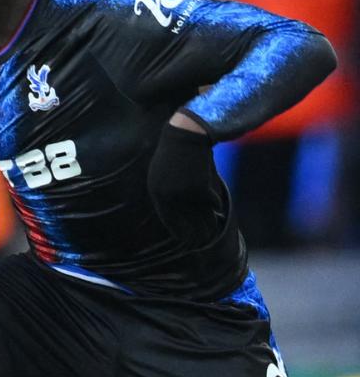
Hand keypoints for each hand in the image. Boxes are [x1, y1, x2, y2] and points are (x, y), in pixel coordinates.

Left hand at [146, 120, 222, 246]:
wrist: (187, 133)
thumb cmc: (178, 152)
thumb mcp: (164, 172)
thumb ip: (168, 192)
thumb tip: (178, 213)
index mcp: (156, 191)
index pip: (167, 218)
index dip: (179, 231)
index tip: (188, 241)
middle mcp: (167, 195)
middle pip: (184, 221)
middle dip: (195, 233)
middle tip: (204, 242)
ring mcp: (182, 192)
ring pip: (200, 214)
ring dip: (209, 224)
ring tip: (215, 232)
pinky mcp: (199, 187)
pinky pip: (212, 202)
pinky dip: (217, 203)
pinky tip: (220, 208)